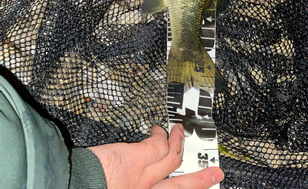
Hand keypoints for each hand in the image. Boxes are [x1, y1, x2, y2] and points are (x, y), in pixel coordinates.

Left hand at [87, 124, 223, 188]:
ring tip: (181, 132)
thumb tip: (128, 175)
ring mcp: (144, 175)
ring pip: (173, 158)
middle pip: (182, 185)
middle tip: (216, 175)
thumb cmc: (87, 188)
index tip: (193, 183)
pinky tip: (159, 129)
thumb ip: (129, 181)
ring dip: (179, 143)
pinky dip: (160, 134)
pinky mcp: (137, 157)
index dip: (188, 186)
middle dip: (201, 180)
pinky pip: (157, 143)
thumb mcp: (119, 185)